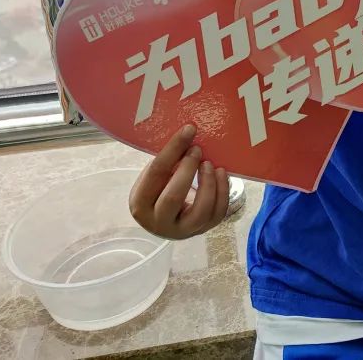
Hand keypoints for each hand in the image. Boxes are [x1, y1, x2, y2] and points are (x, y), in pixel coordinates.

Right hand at [129, 125, 229, 239]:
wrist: (167, 218)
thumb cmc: (160, 189)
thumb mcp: (156, 177)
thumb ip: (168, 161)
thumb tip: (189, 134)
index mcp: (140, 203)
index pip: (156, 173)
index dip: (173, 149)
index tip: (189, 130)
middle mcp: (158, 222)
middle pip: (173, 197)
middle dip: (188, 169)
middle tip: (197, 149)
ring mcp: (182, 231)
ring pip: (200, 211)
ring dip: (208, 183)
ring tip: (210, 164)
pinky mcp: (202, 231)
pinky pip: (217, 214)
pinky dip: (223, 192)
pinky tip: (221, 173)